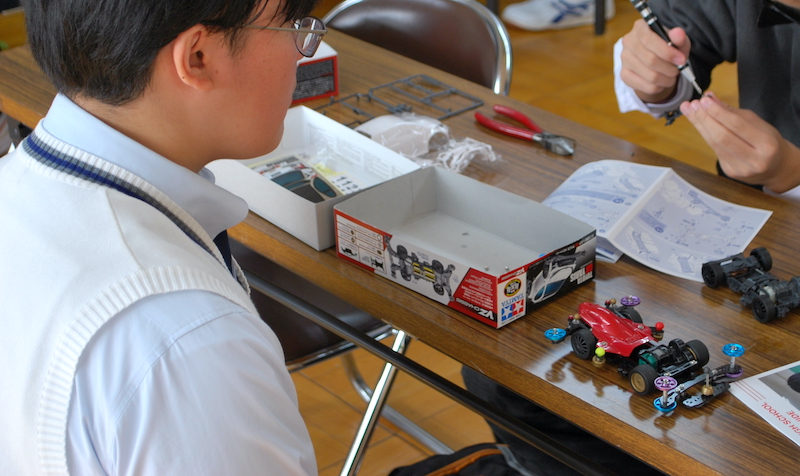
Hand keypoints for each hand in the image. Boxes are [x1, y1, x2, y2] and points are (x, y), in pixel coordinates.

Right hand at [620, 19, 691, 103]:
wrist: (654, 60)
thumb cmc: (667, 47)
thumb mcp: (677, 41)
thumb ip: (679, 38)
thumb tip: (678, 33)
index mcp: (640, 27)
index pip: (649, 40)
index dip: (667, 52)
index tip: (681, 60)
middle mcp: (628, 41)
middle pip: (650, 60)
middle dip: (669, 68)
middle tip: (678, 70)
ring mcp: (624, 59)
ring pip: (650, 76)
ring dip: (666, 79)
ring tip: (672, 76)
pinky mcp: (624, 74)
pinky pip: (646, 86)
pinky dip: (659, 87)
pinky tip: (663, 82)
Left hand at [680, 92, 799, 192]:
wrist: (776, 167)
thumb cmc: (767, 141)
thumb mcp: (757, 123)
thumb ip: (732, 112)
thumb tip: (710, 98)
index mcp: (766, 144)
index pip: (737, 125)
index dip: (718, 112)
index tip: (704, 100)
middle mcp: (754, 159)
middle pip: (722, 137)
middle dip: (704, 119)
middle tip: (693, 105)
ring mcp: (741, 169)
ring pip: (715, 144)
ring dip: (700, 126)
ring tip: (690, 111)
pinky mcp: (730, 173)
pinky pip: (715, 151)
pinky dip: (706, 135)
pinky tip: (699, 124)